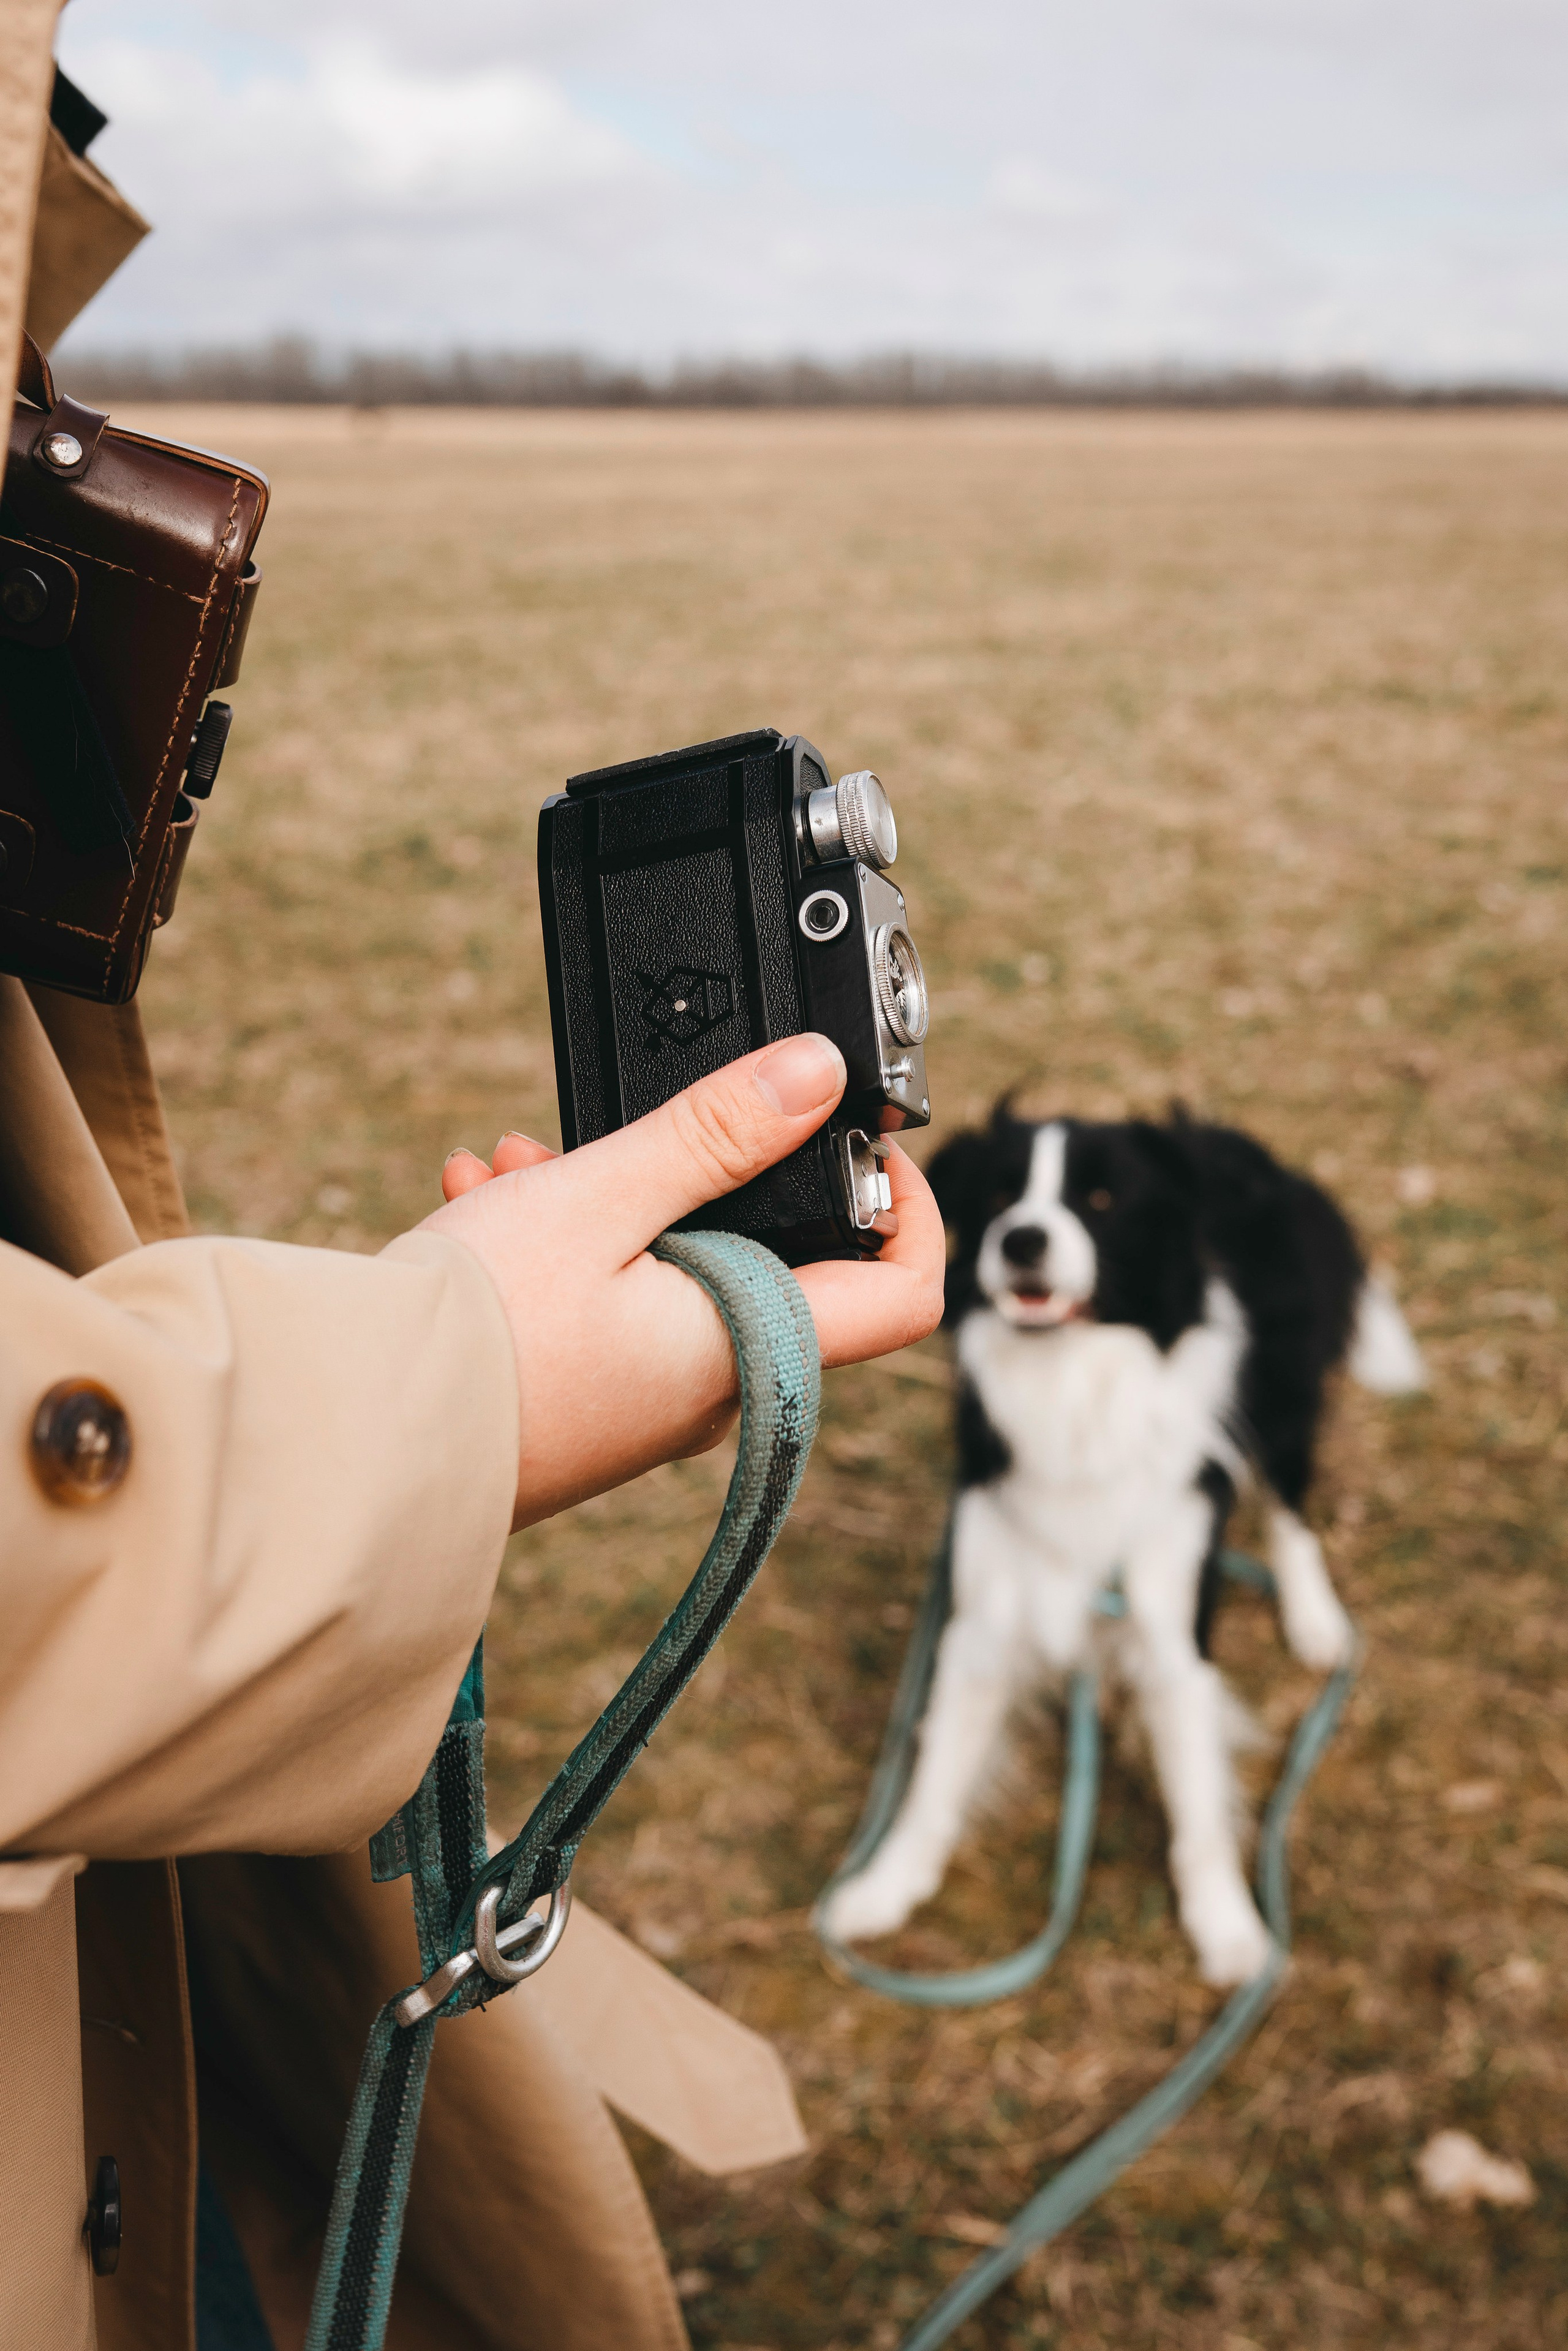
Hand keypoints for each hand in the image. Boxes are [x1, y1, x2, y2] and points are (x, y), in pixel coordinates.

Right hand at [420, 1034, 944, 1527]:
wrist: (351, 1446)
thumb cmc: (479, 1338)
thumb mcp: (601, 1197)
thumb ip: (717, 1132)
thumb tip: (819, 1074)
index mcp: (752, 1351)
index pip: (901, 1296)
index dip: (907, 1208)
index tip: (860, 1141)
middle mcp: (715, 1395)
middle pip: (769, 1264)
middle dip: (708, 1176)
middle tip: (642, 1126)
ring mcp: (648, 1409)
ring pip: (672, 1276)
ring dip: (615, 1200)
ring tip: (525, 1158)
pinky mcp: (586, 1410)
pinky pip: (609, 1312)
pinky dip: (567, 1248)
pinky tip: (488, 1199)